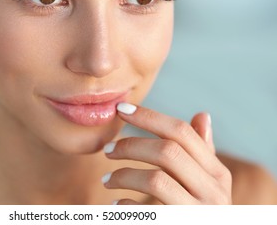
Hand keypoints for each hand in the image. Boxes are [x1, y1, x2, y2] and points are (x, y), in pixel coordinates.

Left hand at [102, 103, 231, 204]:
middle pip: (167, 152)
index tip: (120, 109)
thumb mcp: (208, 182)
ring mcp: (197, 214)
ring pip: (155, 180)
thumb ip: (202, 152)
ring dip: (123, 175)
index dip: (148, 116)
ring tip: (106, 180)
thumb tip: (201, 115)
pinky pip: (147, 213)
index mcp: (217, 173)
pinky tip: (116, 205)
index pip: (181, 132)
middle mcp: (213, 192)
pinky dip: (125, 207)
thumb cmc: (200, 210)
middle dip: (131, 145)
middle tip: (107, 150)